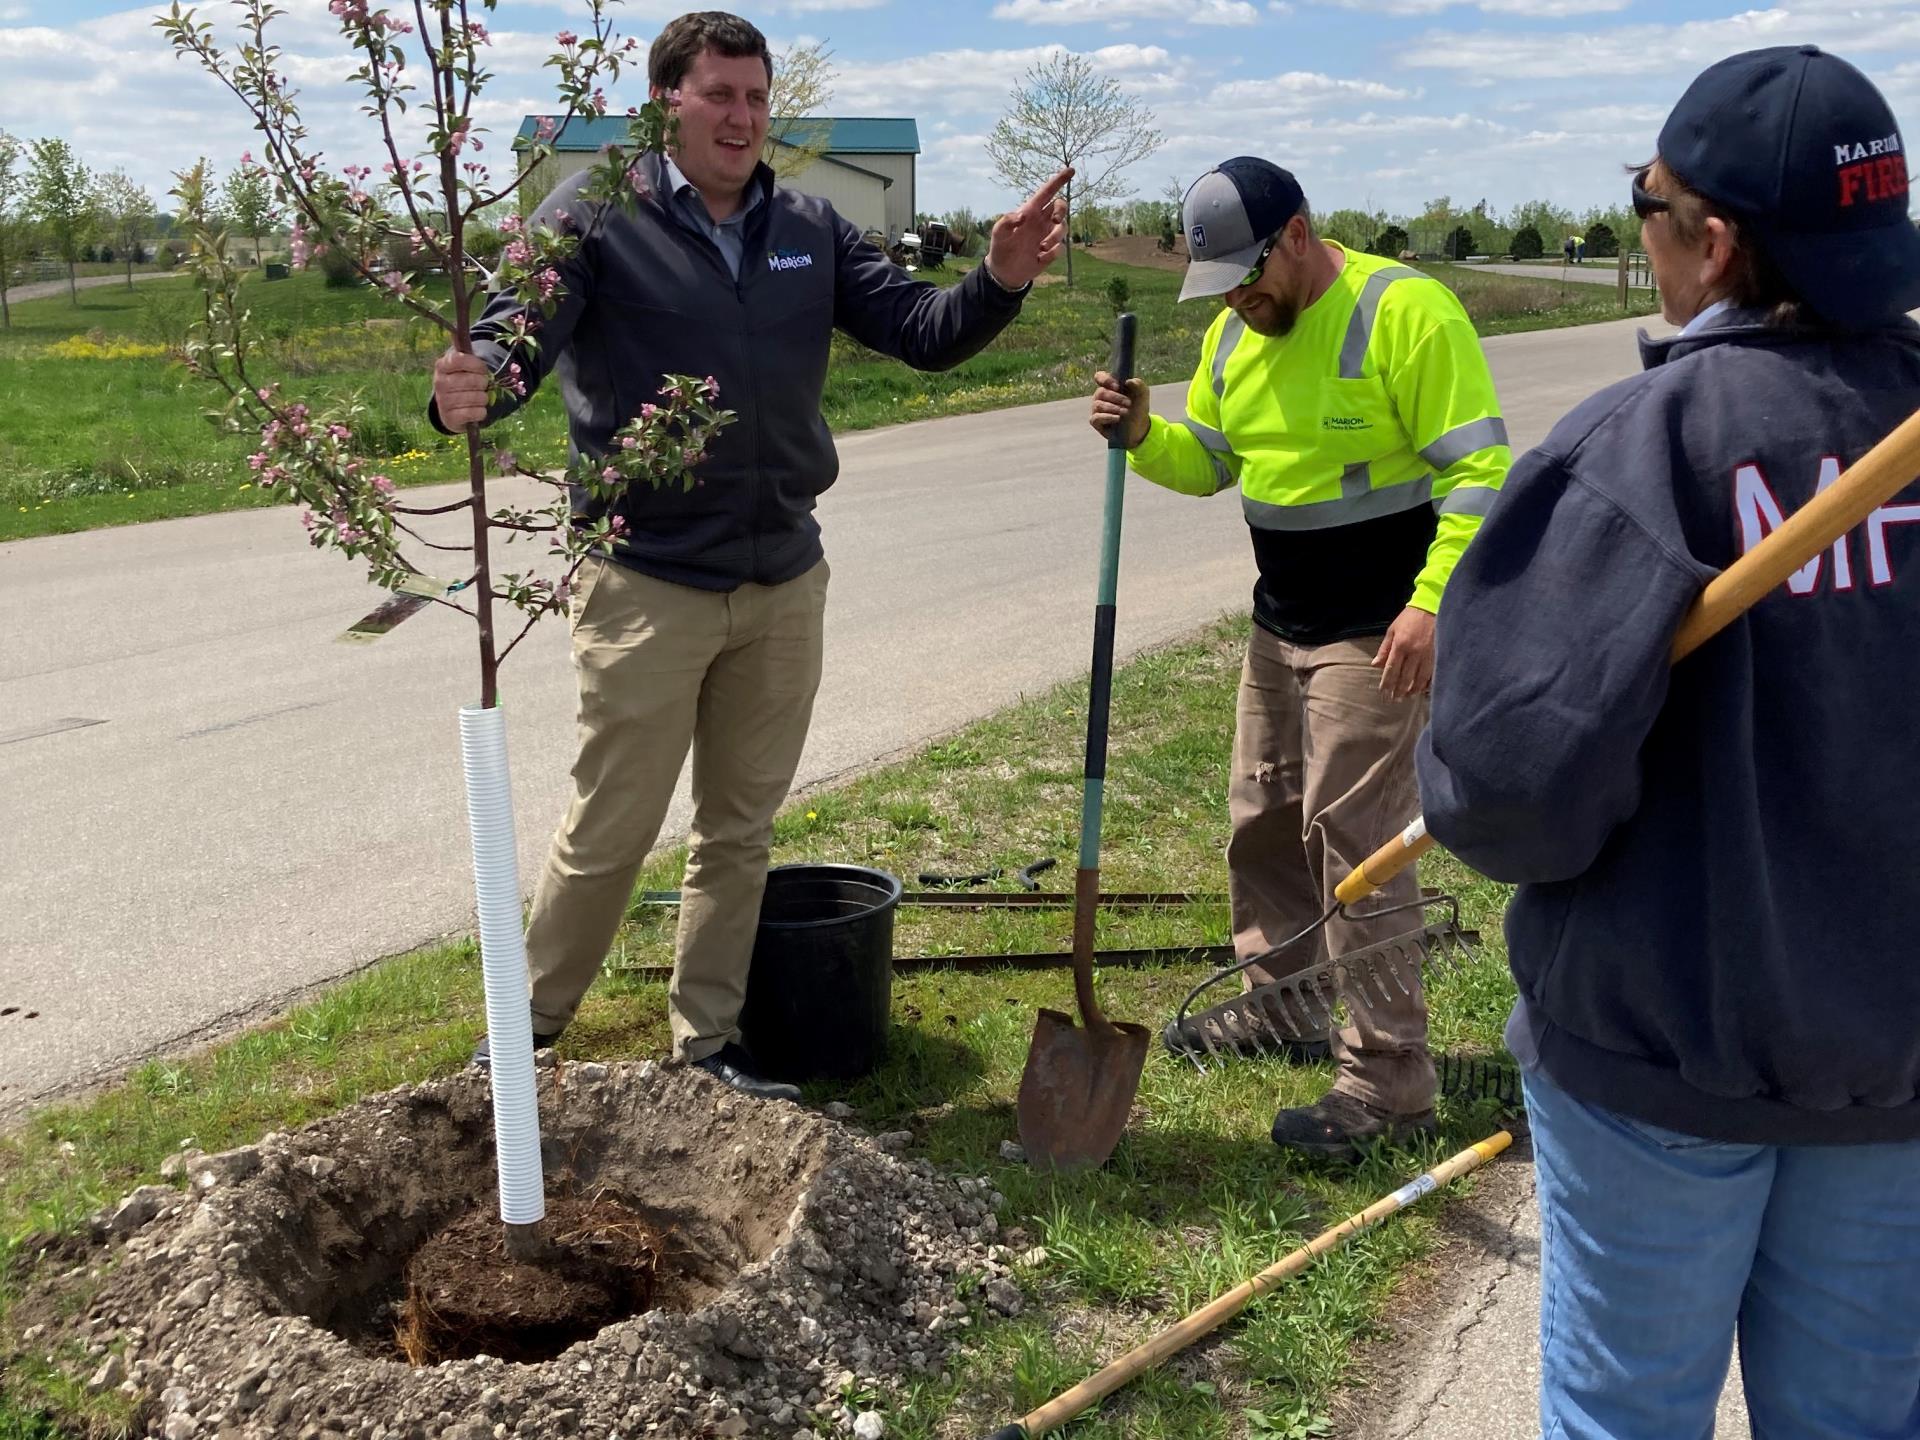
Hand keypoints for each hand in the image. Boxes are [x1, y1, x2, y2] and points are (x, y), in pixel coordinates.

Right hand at [433, 349, 491, 428]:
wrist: (451, 409)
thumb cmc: (460, 382)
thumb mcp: (461, 367)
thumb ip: (468, 356)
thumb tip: (469, 337)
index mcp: (441, 366)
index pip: (461, 360)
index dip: (477, 365)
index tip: (482, 369)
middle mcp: (439, 383)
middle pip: (472, 380)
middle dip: (483, 383)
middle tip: (482, 385)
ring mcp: (443, 401)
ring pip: (476, 397)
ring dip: (483, 398)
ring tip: (479, 397)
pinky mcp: (450, 418)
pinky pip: (475, 413)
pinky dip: (481, 412)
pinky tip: (477, 409)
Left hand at [983, 167, 1071, 290]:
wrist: (1004, 271)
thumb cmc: (1000, 247)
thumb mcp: (998, 233)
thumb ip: (1006, 221)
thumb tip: (1022, 216)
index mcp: (1030, 211)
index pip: (1047, 192)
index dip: (1059, 180)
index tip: (1071, 170)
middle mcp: (1042, 220)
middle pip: (1060, 206)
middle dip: (1061, 211)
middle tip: (1055, 221)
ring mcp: (1048, 235)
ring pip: (1063, 228)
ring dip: (1055, 237)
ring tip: (1041, 248)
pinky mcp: (1051, 251)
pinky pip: (1060, 248)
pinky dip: (1052, 253)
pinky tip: (1039, 258)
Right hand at [1090, 371, 1149, 447]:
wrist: (1139, 427)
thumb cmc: (1138, 407)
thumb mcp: (1143, 394)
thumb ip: (1138, 384)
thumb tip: (1128, 381)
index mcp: (1110, 386)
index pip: (1100, 377)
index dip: (1105, 379)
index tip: (1117, 386)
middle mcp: (1101, 396)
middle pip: (1101, 392)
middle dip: (1116, 397)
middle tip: (1129, 403)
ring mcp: (1097, 409)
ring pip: (1098, 404)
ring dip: (1113, 407)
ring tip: (1125, 412)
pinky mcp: (1096, 422)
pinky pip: (1096, 417)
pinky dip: (1107, 417)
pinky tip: (1117, 418)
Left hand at [1372, 606, 1435, 699]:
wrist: (1432, 607)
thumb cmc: (1409, 618)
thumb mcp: (1392, 630)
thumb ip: (1384, 649)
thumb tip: (1376, 665)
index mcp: (1400, 645)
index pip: (1391, 669)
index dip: (1387, 683)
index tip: (1383, 693)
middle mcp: (1414, 652)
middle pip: (1405, 677)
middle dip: (1399, 690)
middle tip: (1395, 700)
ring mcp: (1428, 654)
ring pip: (1420, 678)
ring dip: (1413, 690)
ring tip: (1407, 696)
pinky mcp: (1439, 655)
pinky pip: (1433, 674)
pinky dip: (1427, 683)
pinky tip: (1423, 689)